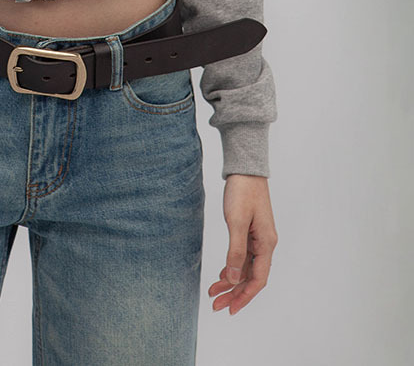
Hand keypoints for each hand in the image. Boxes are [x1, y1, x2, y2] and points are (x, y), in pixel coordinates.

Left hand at [208, 174, 277, 315]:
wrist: (245, 170)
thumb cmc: (242, 192)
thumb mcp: (235, 222)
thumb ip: (235, 252)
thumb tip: (234, 279)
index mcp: (266, 244)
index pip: (258, 279)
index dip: (244, 296)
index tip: (230, 309)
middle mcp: (265, 244)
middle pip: (251, 277)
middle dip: (234, 293)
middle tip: (216, 305)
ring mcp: (258, 238)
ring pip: (246, 268)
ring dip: (231, 281)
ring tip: (214, 292)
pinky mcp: (250, 232)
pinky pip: (243, 256)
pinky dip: (233, 267)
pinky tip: (222, 273)